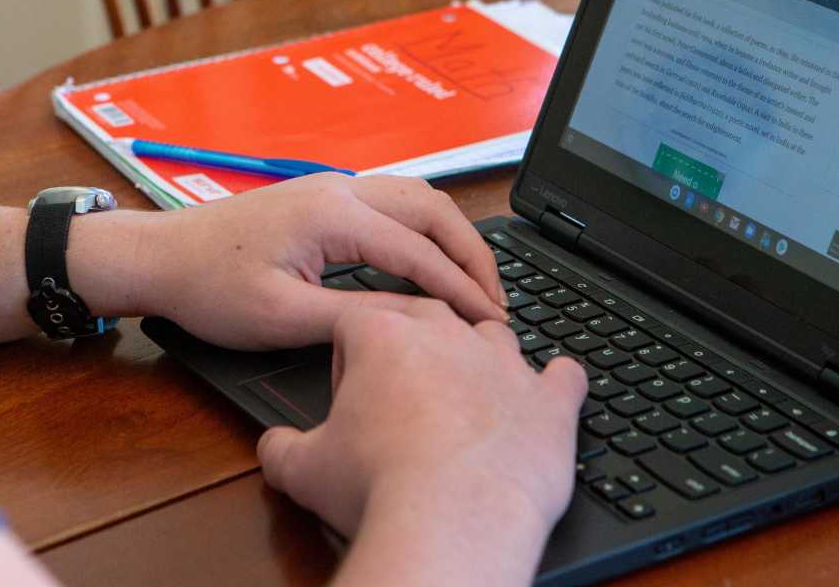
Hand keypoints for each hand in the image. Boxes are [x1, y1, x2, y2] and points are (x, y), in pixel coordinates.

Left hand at [128, 174, 506, 349]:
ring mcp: (333, 187)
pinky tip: (434, 262)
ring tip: (476, 283)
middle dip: (474, 253)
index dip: (463, 290)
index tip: (494, 324)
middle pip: (433, 208)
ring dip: (453, 236)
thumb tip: (419, 325)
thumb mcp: (282, 316)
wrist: (160, 256)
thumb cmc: (209, 287)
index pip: (420, 251)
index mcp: (332, 214)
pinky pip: (396, 202)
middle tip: (499, 301)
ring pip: (418, 198)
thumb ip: (355, 318)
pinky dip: (428, 229)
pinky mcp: (325, 197)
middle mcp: (340, 189)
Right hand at [257, 301, 585, 584]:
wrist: (448, 520)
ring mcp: (505, 365)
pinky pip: (563, 378)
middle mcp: (448, 335)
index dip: (348, 361)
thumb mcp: (303, 469)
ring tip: (467, 397)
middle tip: (402, 398)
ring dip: (480, 360)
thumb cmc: (377, 486)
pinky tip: (553, 389)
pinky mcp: (548, 402)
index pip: (358, 322)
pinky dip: (557, 384)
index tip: (351, 397)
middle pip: (429, 318)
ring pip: (494, 338)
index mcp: (383, 334)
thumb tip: (274, 448)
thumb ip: (282, 448)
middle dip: (414, 351)